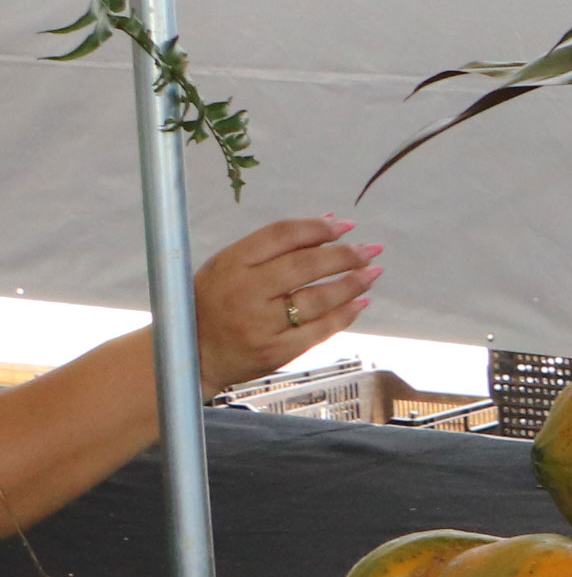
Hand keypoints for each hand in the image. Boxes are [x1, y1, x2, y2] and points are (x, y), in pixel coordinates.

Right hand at [196, 216, 379, 388]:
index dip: (318, 228)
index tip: (346, 225)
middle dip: (345, 255)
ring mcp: (261, 324)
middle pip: (306, 265)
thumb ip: (272, 246)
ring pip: (319, 299)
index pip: (282, 235)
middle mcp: (245, 292)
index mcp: (231, 264)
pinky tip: (360, 302)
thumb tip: (327, 221)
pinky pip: (320, 330)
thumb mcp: (228, 267)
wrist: (194, 355)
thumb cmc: (214, 303)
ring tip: (372, 272)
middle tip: (370, 250)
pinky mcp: (275, 351)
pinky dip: (345, 314)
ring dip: (353, 283)